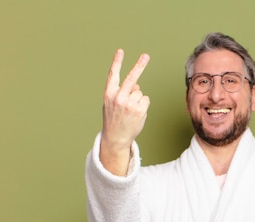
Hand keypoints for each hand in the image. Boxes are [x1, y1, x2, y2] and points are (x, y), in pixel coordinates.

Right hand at [100, 49, 149, 174]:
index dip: (117, 62)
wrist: (116, 137)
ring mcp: (129, 103)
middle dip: (139, 65)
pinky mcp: (139, 110)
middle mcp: (118, 97)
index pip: (113, 74)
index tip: (120, 51)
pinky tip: (136, 113)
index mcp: (109, 94)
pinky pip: (145, 99)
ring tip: (130, 111)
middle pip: (132, 78)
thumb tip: (137, 86)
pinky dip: (143, 105)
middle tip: (146, 56)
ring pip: (140, 92)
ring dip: (138, 99)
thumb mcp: (112, 104)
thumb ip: (121, 92)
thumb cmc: (114, 119)